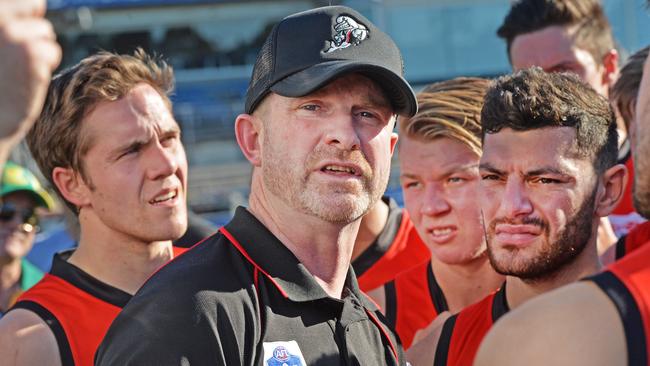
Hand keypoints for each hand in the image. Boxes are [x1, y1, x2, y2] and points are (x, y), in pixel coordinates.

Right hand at [0, 0, 60, 141]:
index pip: (26, 0)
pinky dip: (44, 65)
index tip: (14, 41)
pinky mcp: (31, 52)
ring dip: (38, 49)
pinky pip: (51, 50)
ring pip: (44, 31)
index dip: (23, 15)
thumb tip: (38, 4)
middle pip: (35, 4)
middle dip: (31, 28)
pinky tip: (25, 78)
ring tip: (16, 67)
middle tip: (18, 54)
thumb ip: (8, 21)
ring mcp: (11, 32)